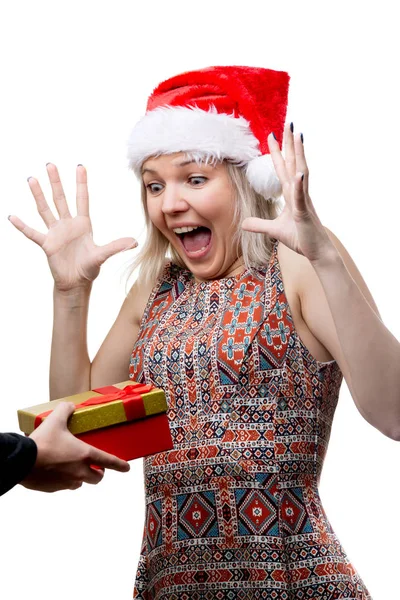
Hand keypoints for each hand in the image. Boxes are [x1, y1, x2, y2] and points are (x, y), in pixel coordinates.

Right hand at [9, 164, 136, 291]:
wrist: (76, 283)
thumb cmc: (89, 269)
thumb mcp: (102, 256)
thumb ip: (116, 247)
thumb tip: (135, 242)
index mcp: (83, 224)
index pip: (82, 199)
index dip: (81, 183)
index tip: (80, 166)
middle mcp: (68, 225)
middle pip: (60, 199)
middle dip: (56, 182)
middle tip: (50, 164)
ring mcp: (56, 233)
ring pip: (45, 210)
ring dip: (38, 195)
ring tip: (32, 179)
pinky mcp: (47, 244)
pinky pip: (32, 233)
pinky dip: (22, 226)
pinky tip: (12, 217)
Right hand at [21, 402, 129, 492]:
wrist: (22, 461)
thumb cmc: (42, 442)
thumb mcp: (56, 420)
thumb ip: (66, 410)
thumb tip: (70, 406)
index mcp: (85, 455)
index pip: (108, 461)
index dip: (120, 465)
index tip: (126, 468)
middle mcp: (79, 471)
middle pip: (97, 478)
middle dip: (99, 473)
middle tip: (96, 467)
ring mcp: (67, 482)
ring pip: (80, 483)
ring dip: (81, 477)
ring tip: (73, 467)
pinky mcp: (54, 489)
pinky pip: (64, 486)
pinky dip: (64, 480)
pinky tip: (56, 471)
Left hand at [242, 125, 334, 263]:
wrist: (317, 252)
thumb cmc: (300, 238)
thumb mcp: (274, 230)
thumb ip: (259, 225)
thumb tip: (244, 224)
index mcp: (292, 194)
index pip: (283, 168)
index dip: (278, 152)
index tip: (272, 134)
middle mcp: (299, 193)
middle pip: (293, 163)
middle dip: (290, 143)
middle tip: (288, 123)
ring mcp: (303, 201)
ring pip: (301, 173)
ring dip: (299, 155)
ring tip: (298, 136)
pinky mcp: (305, 213)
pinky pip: (301, 197)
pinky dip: (300, 185)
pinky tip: (299, 174)